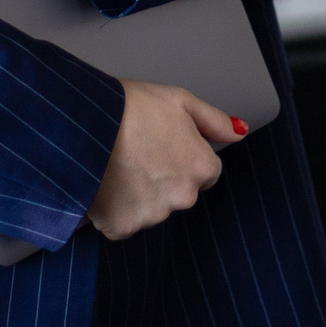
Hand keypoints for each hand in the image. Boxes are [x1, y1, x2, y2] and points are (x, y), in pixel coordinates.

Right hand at [87, 80, 247, 240]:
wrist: (85, 123)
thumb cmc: (131, 106)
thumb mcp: (178, 100)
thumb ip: (214, 121)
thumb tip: (240, 133)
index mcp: (201, 167)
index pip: (204, 172)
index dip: (182, 157)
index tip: (161, 145)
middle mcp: (183, 197)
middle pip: (178, 194)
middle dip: (162, 180)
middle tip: (135, 154)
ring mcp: (153, 215)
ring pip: (150, 210)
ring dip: (137, 196)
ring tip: (116, 166)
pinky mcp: (122, 227)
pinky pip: (122, 223)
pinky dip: (113, 210)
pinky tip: (104, 185)